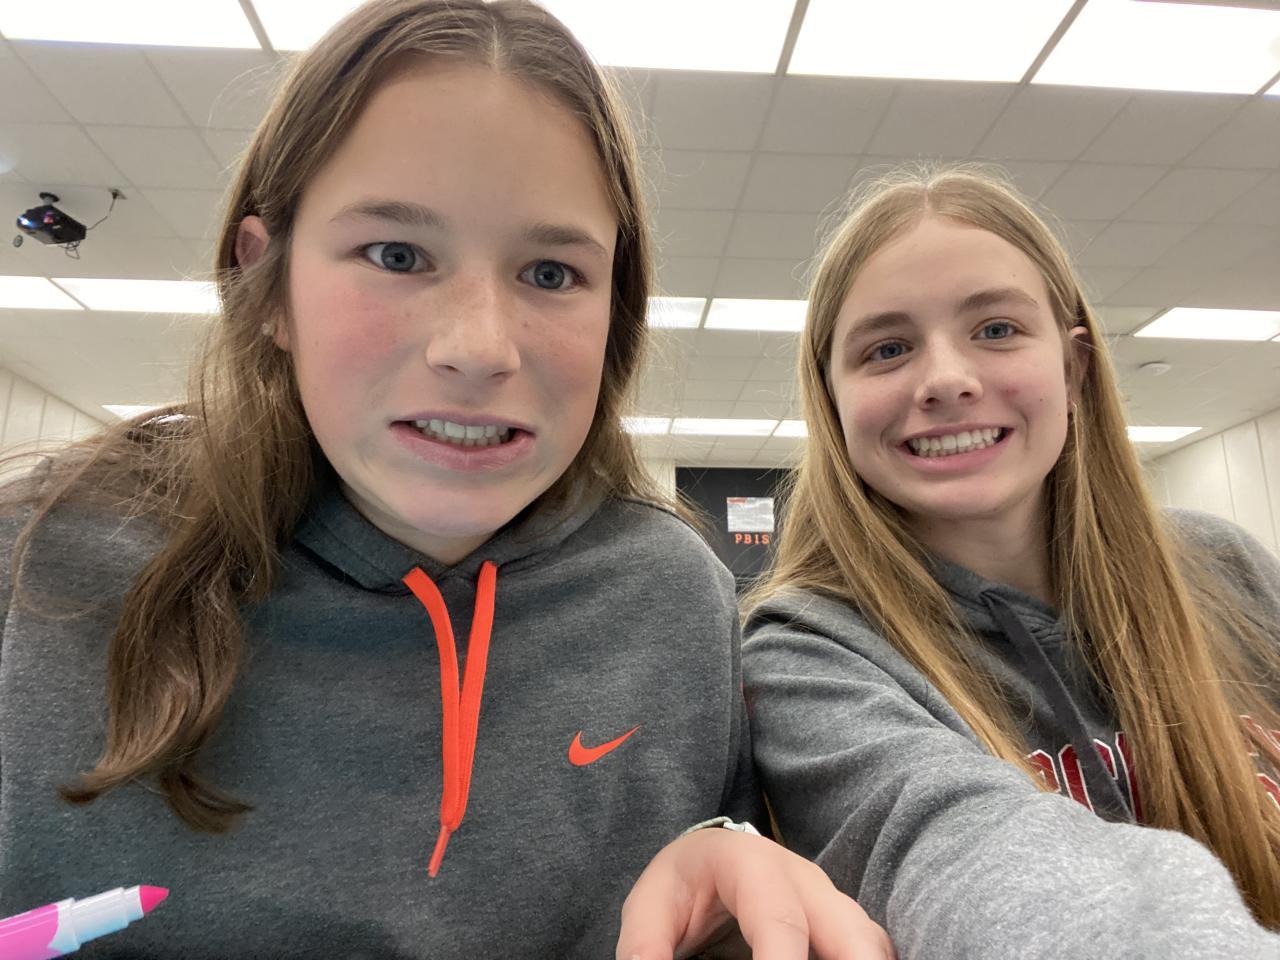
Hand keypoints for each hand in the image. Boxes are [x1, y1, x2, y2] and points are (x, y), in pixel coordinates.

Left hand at [615, 827, 893, 959]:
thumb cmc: (680, 884)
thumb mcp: (648, 908)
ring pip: (872, 944)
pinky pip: (872, 952)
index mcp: (752, 865)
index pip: (779, 922)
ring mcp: (831, 901)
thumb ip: (646, 948)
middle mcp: (804, 879)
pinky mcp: (843, 925)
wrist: (709, 856)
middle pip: (852, 931)